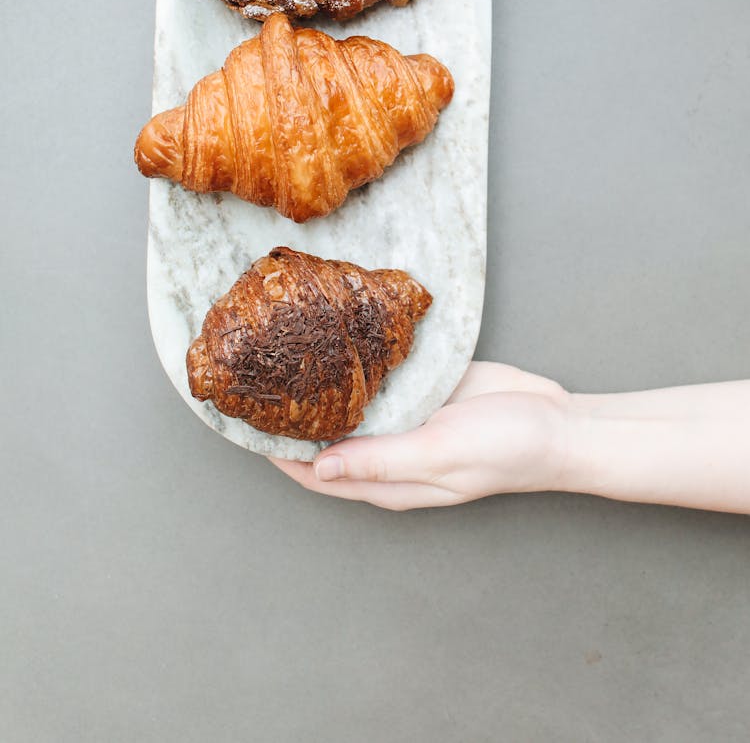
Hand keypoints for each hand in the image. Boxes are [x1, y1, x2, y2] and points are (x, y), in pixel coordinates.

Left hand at [268, 362, 570, 510]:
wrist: (557, 420)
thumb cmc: (504, 449)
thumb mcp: (439, 456)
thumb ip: (380, 461)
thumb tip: (317, 467)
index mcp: (386, 478)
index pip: (313, 470)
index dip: (275, 451)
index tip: (240, 420)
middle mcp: (388, 449)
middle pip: (324, 433)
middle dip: (290, 410)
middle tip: (254, 369)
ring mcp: (405, 416)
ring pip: (349, 400)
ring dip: (320, 380)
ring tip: (282, 345)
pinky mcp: (422, 386)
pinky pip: (381, 374)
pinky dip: (358, 359)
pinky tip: (337, 332)